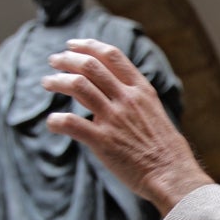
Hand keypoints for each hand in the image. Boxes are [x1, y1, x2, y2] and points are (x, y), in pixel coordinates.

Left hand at [42, 39, 212, 213]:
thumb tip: (115, 92)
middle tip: (54, 61)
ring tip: (47, 82)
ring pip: (78, 86)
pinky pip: (71, 123)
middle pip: (90, 66)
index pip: (112, 55)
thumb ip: (134, 99)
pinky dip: (56, 120)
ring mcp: (114, 119)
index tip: (73, 46)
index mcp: (141, 90)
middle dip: (67, 60)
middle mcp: (127, 99)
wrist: (172, 174)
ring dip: (57, 81)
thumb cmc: (165, 149)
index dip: (88, 46)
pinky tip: (52, 122)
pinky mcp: (103, 141)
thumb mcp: (154, 112)